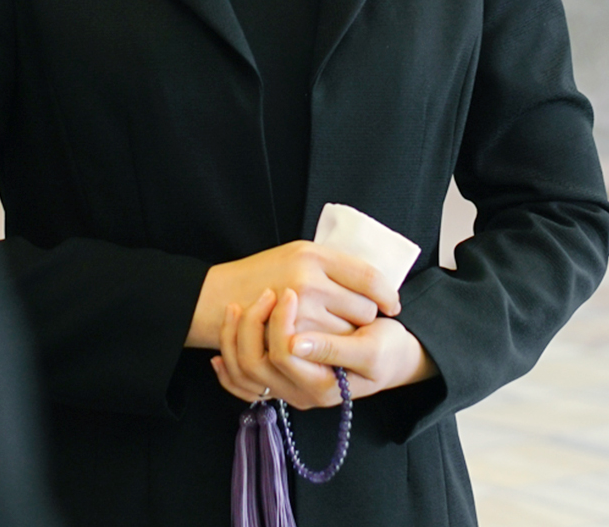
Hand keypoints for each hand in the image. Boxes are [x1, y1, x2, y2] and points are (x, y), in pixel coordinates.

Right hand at [185, 241, 400, 349]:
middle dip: (364, 318)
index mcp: (313, 255)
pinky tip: (325, 346)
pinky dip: (331, 352)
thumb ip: (330, 267)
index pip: (369, 277)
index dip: (386, 293)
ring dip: (348, 338)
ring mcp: (298, 312)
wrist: (216, 298)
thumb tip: (373, 283)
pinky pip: (327, 352)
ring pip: (349, 335)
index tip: (393, 305)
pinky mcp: (289, 339)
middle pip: (364, 309)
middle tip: (356, 319)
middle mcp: (308, 281)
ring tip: (336, 332)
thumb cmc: (261, 275)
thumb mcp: (296, 255)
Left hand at [210, 287, 436, 409]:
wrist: (393, 360)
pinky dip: (226, 369)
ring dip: (233, 339)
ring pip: (243, 373)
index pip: (284, 354)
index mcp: (323, 386)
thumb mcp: (372, 350)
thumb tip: (296, 342)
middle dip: (253, 324)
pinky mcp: (282, 381)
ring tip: (240, 306)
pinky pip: (241, 385)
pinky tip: (219, 351)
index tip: (290, 290)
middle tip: (267, 291)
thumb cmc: (388, 350)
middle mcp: (301, 394)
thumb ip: (334, 349)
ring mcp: (289, 390)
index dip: (281, 321)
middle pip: (255, 365)